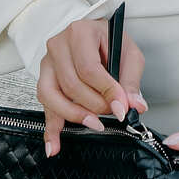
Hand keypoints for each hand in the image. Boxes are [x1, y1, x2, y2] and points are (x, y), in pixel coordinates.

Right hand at [38, 16, 147, 158]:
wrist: (89, 32)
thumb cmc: (107, 39)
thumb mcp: (127, 52)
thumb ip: (131, 80)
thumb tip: (135, 105)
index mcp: (80, 33)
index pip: (89, 69)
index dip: (106, 92)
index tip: (121, 108)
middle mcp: (59, 47)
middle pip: (71, 85)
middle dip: (94, 105)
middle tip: (112, 112)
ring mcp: (48, 63)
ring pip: (52, 96)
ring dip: (74, 115)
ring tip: (93, 124)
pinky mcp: (44, 79)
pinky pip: (44, 106)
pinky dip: (50, 128)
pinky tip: (53, 145)